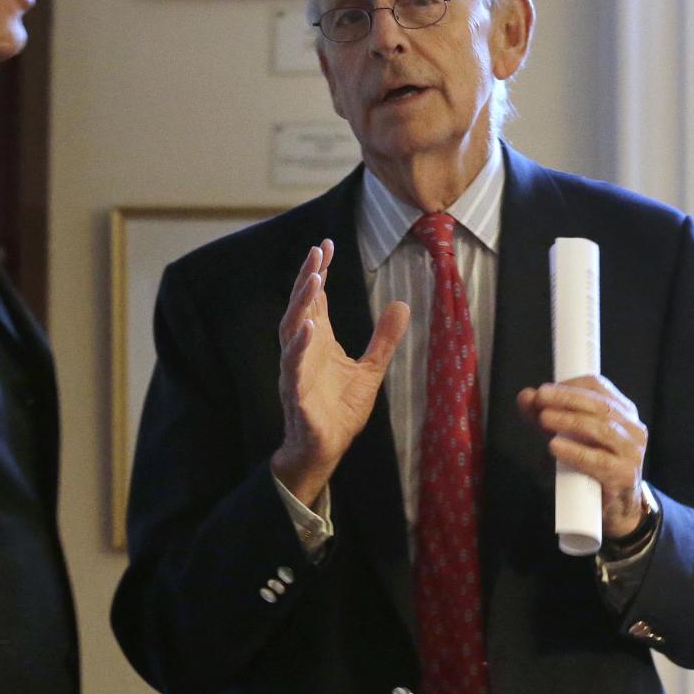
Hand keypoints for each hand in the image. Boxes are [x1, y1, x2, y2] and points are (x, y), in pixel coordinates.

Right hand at [271, 240, 408, 508]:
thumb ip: (384, 339)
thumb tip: (402, 304)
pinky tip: (309, 328)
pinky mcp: (297, 394)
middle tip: (316, 253)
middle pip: (300, 307)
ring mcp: (296, 370)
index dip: (319, 272)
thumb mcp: (371, 369)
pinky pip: (293, 367)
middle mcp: (303, 350)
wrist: (325, 448)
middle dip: (307, 279)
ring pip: (291, 331)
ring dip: (301, 305)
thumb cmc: (340, 409)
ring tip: (314, 280)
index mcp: (319, 341)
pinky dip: (299, 347)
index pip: (316, 300)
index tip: (325, 245)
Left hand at [516, 375, 647, 537]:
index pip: (597, 386)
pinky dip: (575, 452)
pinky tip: (555, 446)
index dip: (569, 385)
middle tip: (538, 399)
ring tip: (543, 419)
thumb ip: (546, 414)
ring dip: (568, 421)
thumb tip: (525, 397)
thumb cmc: (591, 464)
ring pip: (600, 429)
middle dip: (565, 399)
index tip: (544, 390)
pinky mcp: (626, 475)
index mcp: (622, 411)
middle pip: (598, 405)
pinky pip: (599, 460)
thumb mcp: (568, 435)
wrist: (616, 507)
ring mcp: (632, 451)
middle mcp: (632, 427)